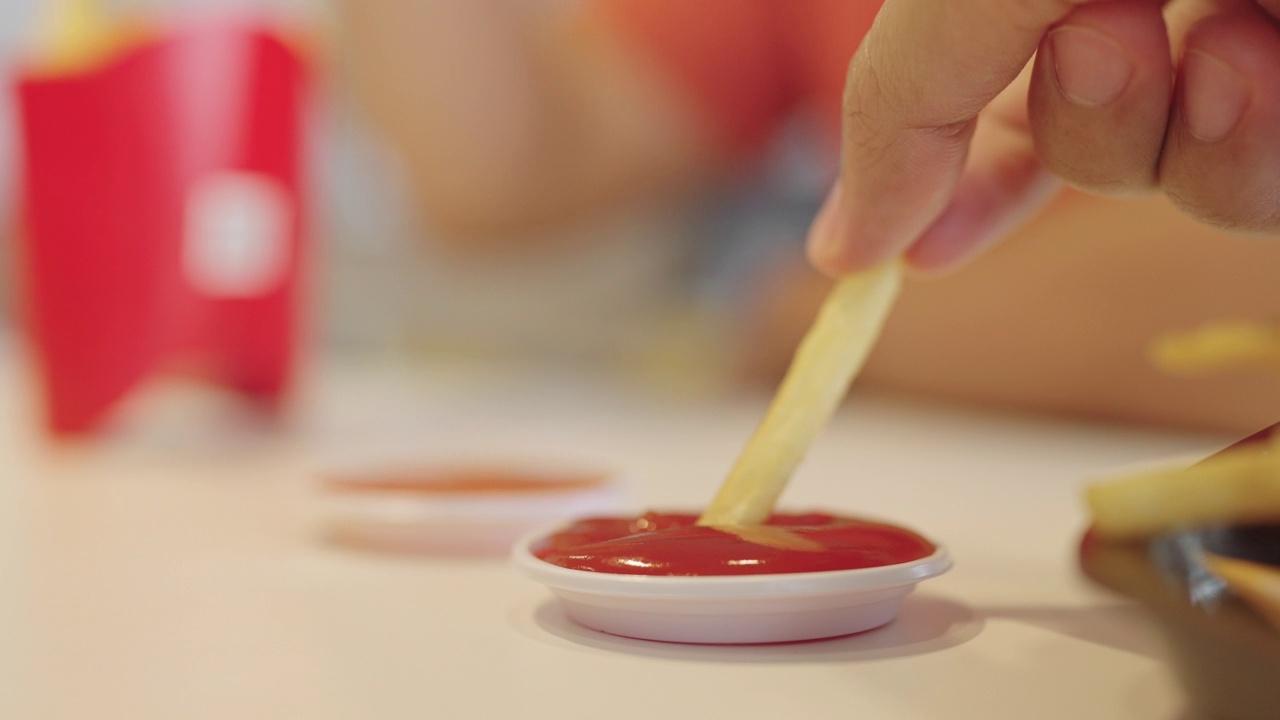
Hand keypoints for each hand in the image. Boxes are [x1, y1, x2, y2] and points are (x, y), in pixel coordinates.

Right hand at [807, 0, 1279, 274]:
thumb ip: (904, 99)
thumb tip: (841, 253)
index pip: (1000, 81)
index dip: (954, 173)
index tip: (906, 257)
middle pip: (1096, 146)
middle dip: (1084, 130)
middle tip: (1110, 43)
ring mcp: (1273, 39)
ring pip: (1193, 187)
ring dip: (1181, 144)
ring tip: (1232, 43)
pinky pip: (1270, 199)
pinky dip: (1256, 154)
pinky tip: (1267, 57)